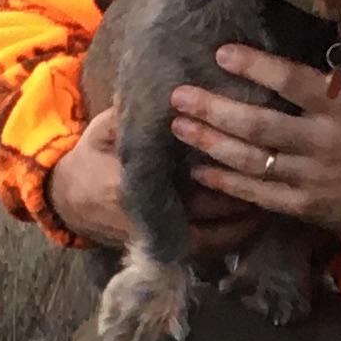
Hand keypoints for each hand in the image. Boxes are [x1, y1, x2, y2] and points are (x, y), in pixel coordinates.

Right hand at [46, 107, 256, 255]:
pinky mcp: (162, 248)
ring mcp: (155, 237)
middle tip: (274, 172)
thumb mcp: (105, 128)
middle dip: (240, 193)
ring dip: (241, 222)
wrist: (67, 201)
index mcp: (129, 184)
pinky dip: (229, 239)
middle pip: (204, 209)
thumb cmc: (90, 157)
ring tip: (271, 200)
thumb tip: (168, 90)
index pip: (182, 179)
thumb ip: (133, 114)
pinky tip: (251, 222)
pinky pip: (203, 250)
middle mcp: (145, 216)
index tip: (247, 149)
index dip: (218, 168)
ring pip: (210, 236)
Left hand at [170, 15, 340, 238]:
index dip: (255, 67)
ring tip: (178, 127)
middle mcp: (321, 141)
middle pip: (258, 124)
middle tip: (178, 96)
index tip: (221, 53)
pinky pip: (258, 195)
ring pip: (251, 159)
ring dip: (211, 143)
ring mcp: (309, 177)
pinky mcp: (303, 205)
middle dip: (214, 109)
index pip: (293, 82)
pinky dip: (227, 184)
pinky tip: (200, 171)